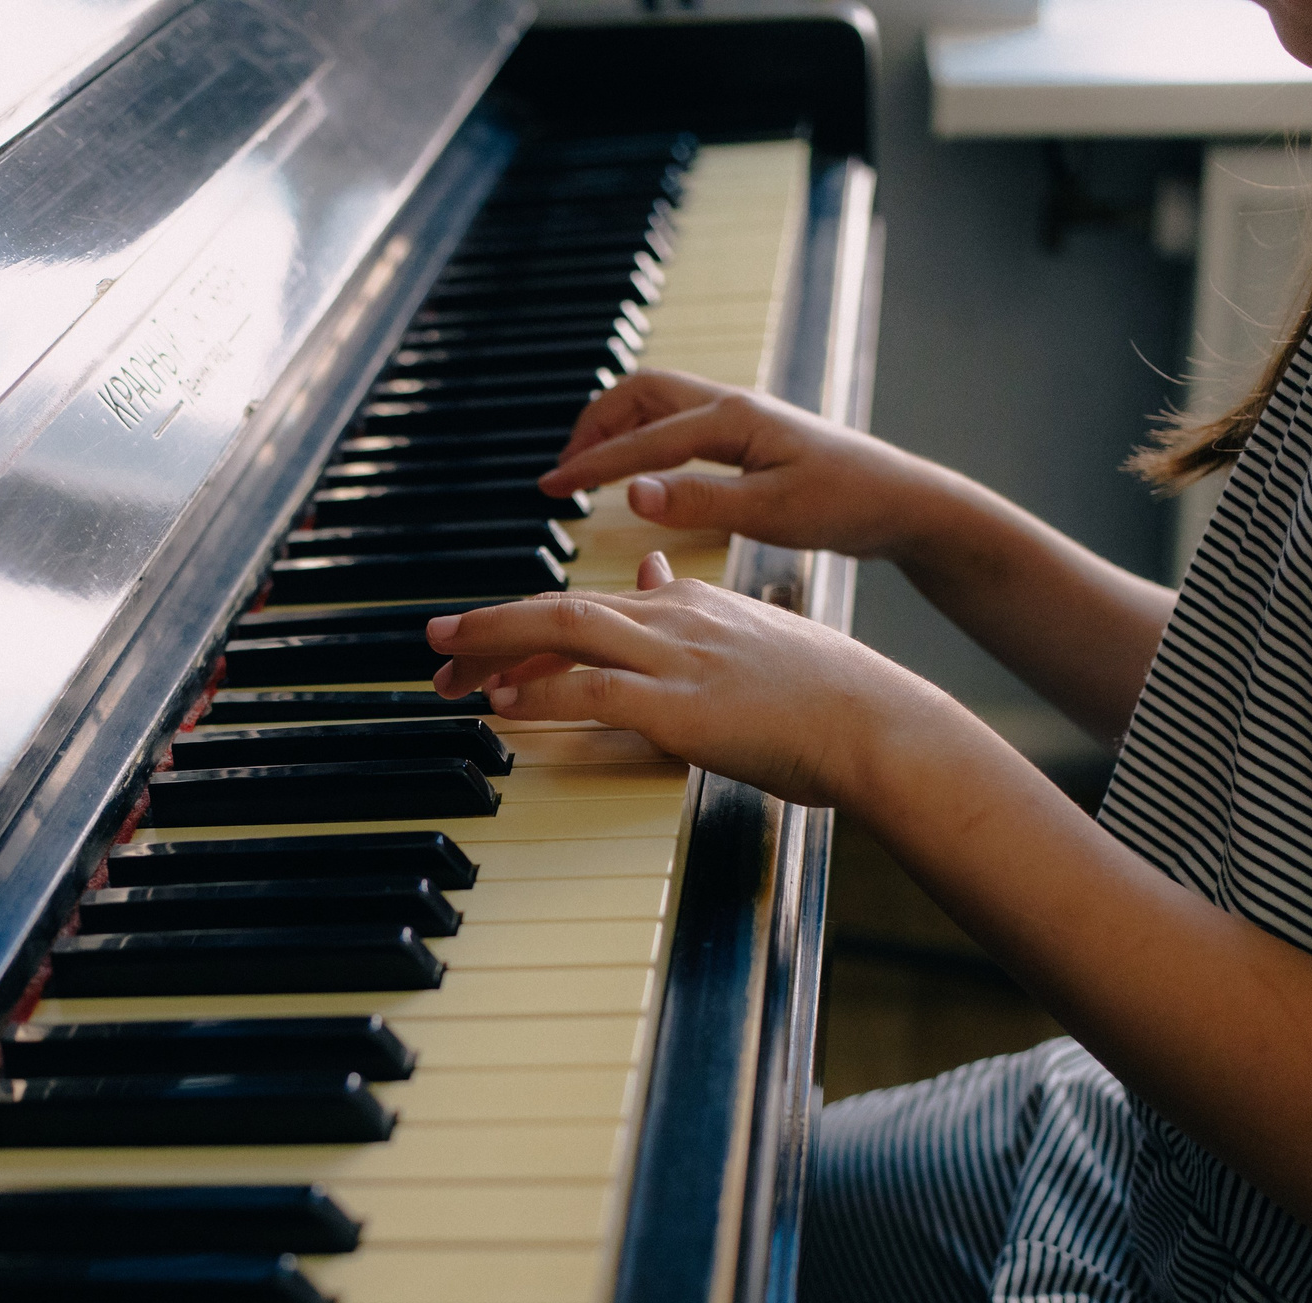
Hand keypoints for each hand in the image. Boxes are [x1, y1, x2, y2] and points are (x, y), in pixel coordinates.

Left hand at [426, 551, 934, 807]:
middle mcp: (675, 620)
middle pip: (559, 606)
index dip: (530, 619)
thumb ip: (693, 605)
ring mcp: (676, 661)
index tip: (488, 638)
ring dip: (494, 649)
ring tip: (443, 668)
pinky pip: (593, 692)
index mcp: (691, 604)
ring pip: (563, 634)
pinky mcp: (680, 708)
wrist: (877, 722)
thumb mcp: (755, 632)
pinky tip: (503, 704)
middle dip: (489, 625)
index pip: (592, 600)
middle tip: (435, 642)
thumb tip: (643, 570)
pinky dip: (541, 694)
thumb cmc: (827, 695)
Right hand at [539, 369, 941, 559]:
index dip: (589, 465)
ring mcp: (741, 417)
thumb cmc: (847, 505)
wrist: (903, 502)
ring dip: (616, 428)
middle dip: (593, 427)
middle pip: (639, 394)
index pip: (641, 439)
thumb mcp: (771, 513)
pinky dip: (644, 438)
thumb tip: (630, 494)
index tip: (548, 489)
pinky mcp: (750, 436)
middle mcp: (731, 405)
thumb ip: (698, 502)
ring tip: (587, 468)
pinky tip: (641, 473)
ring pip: (658, 403)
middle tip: (561, 472)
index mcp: (731, 419)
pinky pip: (679, 422)